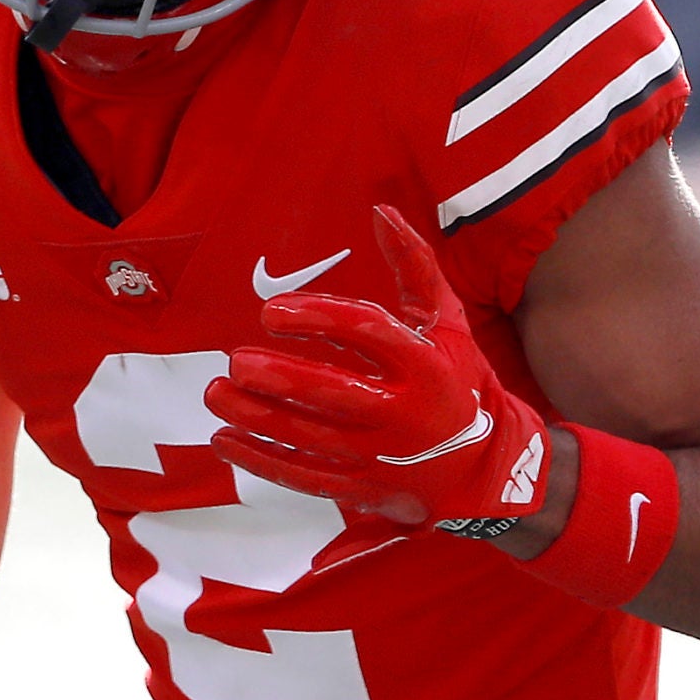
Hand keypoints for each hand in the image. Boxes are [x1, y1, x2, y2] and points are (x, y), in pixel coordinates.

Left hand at [207, 206, 551, 530]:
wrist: (482, 468)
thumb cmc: (457, 381)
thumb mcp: (447, 321)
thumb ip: (414, 266)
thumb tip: (381, 212)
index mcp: (424, 365)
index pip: (367, 332)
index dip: (316, 318)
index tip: (270, 312)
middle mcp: (403, 413)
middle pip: (334, 393)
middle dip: (280, 377)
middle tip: (236, 360)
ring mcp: (380, 456)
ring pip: (311, 438)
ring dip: (257, 417)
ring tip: (217, 394)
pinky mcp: (361, 487)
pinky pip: (305, 477)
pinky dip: (262, 461)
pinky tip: (225, 440)